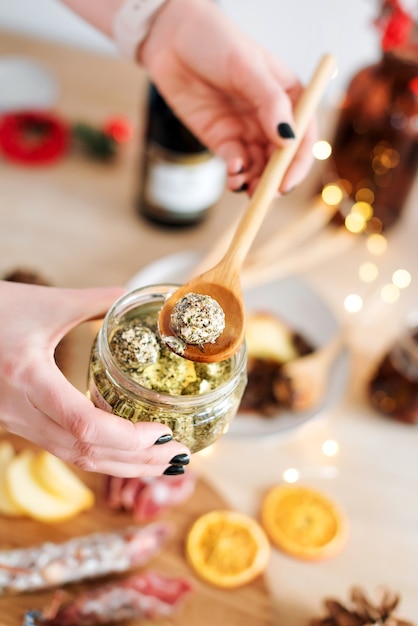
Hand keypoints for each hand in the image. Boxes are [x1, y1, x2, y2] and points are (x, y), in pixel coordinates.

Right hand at [0, 282, 189, 476]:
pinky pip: (62, 449)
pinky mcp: (18, 423)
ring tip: (160, 461)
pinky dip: (99, 455)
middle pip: (84, 452)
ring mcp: (16, 422)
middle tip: (177, 457)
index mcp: (27, 379)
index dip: (128, 438)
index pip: (84, 425)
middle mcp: (20, 410)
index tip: (164, 433)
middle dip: (136, 461)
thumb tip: (132, 295)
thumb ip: (93, 301)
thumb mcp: (44, 302)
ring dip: (121, 464)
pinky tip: (124, 450)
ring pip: (73, 457)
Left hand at [140, 0, 315, 194]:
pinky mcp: (221, 139)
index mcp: (287, 97)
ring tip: (244, 186)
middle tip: (264, 193)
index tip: (287, 182)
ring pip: (258, 166)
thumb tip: (288, 140)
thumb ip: (270, 103)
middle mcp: (269, 118)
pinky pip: (235, 164)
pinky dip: (236, 174)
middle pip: (281, 158)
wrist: (170, 38)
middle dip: (274, 178)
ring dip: (255, 181)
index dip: (298, 163)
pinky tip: (232, 175)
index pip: (303, 136)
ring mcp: (245, 130)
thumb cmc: (215, 40)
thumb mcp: (247, 67)